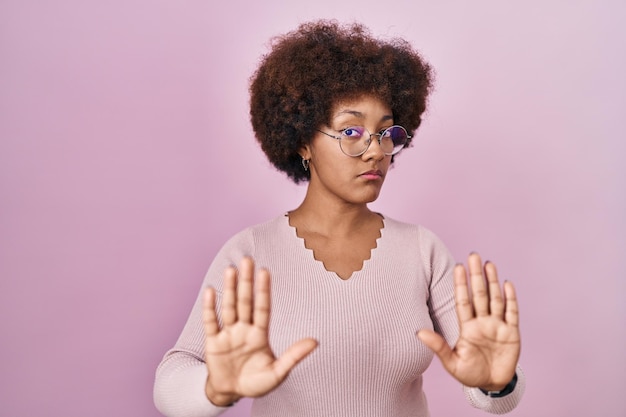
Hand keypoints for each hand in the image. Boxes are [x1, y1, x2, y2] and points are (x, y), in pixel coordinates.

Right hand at [203, 257, 317, 405]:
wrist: (231, 393)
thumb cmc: (256, 383)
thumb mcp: (278, 373)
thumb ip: (294, 356)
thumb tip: (315, 342)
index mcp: (260, 334)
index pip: (263, 308)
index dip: (263, 290)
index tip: (265, 272)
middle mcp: (244, 329)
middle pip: (245, 301)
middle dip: (246, 282)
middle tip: (248, 260)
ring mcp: (228, 334)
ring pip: (229, 307)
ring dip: (229, 289)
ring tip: (231, 270)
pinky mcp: (213, 343)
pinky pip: (211, 322)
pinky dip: (210, 308)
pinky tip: (210, 291)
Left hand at [417, 253, 519, 390]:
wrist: (491, 385)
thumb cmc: (469, 374)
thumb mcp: (452, 363)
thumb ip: (438, 346)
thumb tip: (418, 332)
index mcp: (467, 327)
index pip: (463, 301)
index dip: (460, 285)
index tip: (457, 267)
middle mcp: (482, 322)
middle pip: (479, 294)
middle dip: (476, 276)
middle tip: (473, 255)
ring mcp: (497, 326)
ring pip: (495, 299)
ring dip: (493, 281)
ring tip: (488, 264)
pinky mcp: (512, 333)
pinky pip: (512, 313)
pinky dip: (511, 299)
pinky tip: (507, 284)